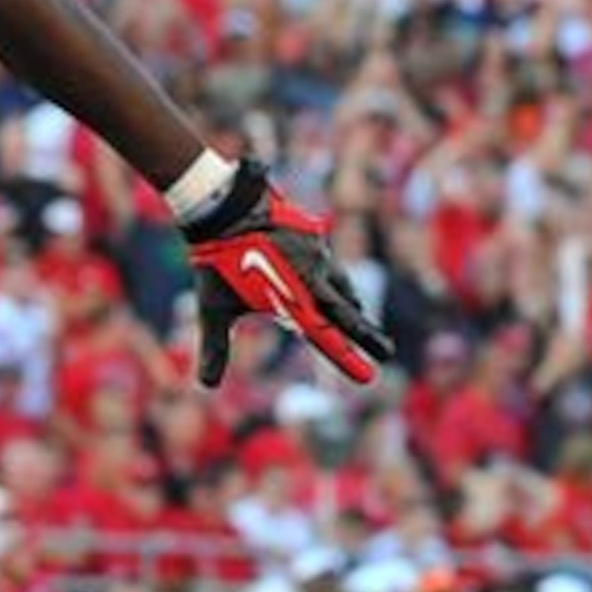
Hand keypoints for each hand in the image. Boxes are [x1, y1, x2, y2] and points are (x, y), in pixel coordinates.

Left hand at [181, 158, 392, 386]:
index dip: (348, 357)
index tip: (370, 376)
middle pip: (348, 312)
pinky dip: (329, 276)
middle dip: (367, 334)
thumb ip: (214, 347)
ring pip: (342, 285)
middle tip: (386, 352)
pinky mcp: (314, 235)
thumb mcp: (214, 308)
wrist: (224, 206)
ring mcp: (318, 254)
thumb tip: (205, 385)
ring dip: (349, 303)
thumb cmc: (217, 261)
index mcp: (294, 299)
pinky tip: (323, 279)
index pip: (328, 336)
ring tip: (355, 314)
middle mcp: (314, 278)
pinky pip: (327, 261)